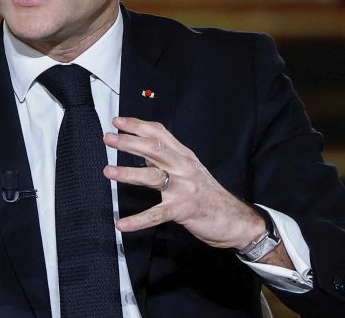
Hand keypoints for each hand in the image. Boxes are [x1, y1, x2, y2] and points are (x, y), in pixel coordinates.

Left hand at [103, 117, 268, 250]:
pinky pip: (156, 215)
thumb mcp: (189, 169)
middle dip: (129, 142)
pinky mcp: (183, 210)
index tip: (118, 121)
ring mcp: (184, 189)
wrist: (236, 220)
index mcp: (184, 156)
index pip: (159, 134)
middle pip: (154, 149)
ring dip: (128, 173)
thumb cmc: (208, 194)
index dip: (137, 126)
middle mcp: (183, 168)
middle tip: (108, 138)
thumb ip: (167, 158)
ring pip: (153, 177)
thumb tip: (141, 146)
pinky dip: (138, 220)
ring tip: (108, 171)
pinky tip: (123, 224)